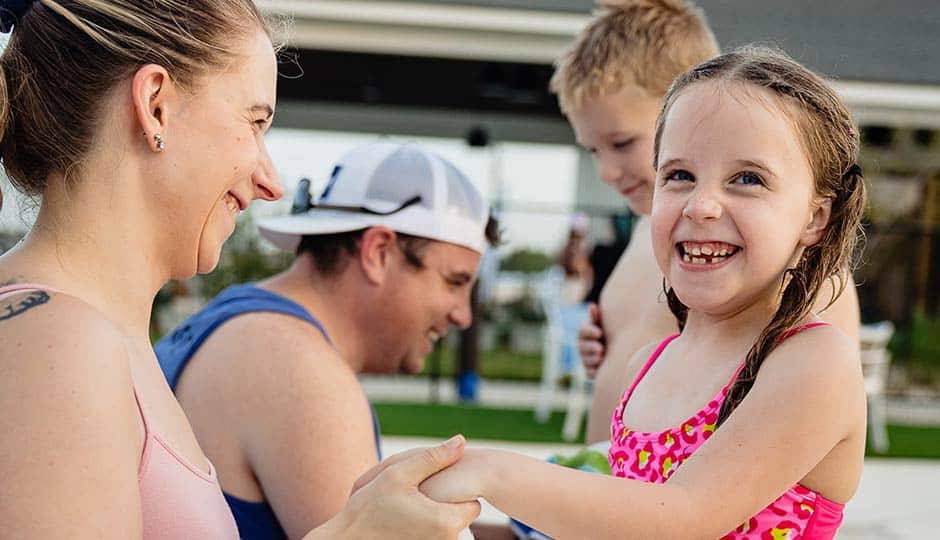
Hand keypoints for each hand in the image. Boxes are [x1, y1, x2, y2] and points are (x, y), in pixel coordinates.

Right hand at [320, 436, 480, 538]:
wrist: (346, 539)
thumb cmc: (368, 507)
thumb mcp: (399, 474)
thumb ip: (434, 457)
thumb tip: (461, 441)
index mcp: (445, 523)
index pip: (474, 504)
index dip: (459, 490)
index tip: (439, 484)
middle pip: (461, 516)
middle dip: (447, 501)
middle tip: (420, 493)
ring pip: (446, 526)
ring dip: (435, 513)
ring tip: (410, 504)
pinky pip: (433, 535)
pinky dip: (425, 525)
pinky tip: (405, 516)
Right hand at [578, 302, 605, 377]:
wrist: (621, 351)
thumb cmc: (612, 334)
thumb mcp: (605, 325)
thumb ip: (597, 317)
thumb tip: (592, 305)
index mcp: (587, 333)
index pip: (583, 330)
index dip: (590, 331)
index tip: (600, 333)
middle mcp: (584, 346)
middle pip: (582, 346)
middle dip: (590, 347)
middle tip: (600, 348)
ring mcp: (587, 360)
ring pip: (585, 360)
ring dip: (592, 359)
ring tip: (601, 357)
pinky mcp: (592, 372)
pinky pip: (590, 373)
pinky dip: (594, 371)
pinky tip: (600, 369)